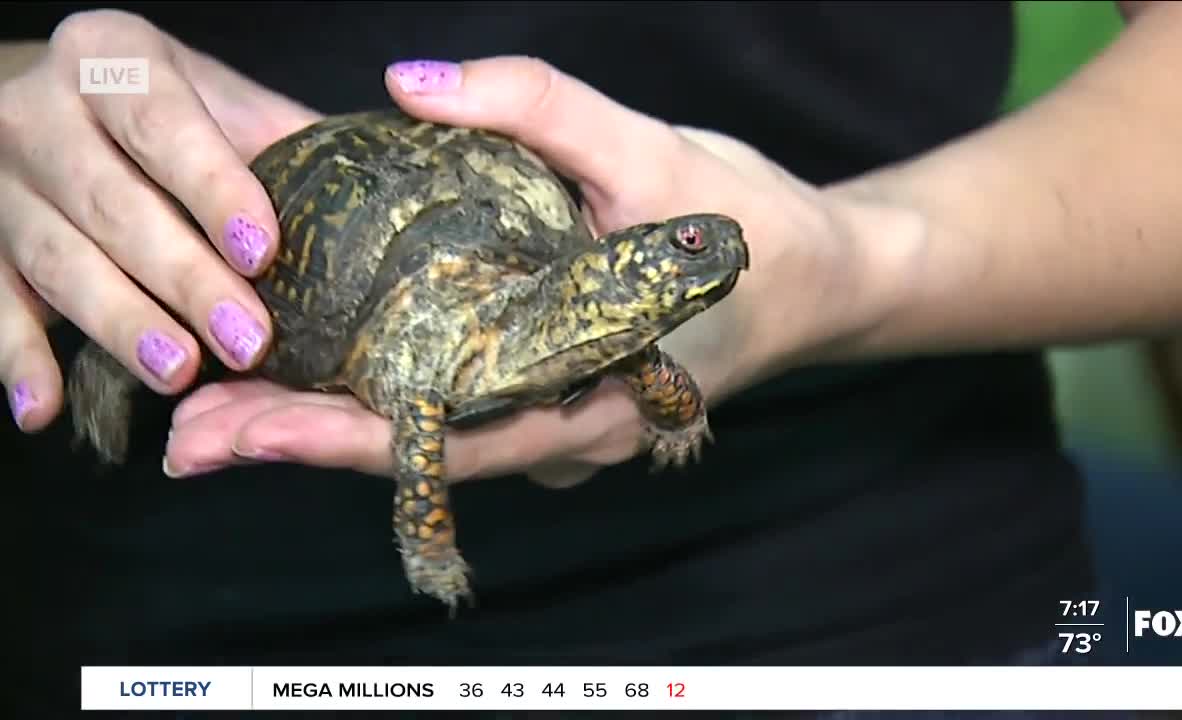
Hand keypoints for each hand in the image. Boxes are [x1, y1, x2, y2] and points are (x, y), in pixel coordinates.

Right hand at [0, 9, 319, 432]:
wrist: (52, 105)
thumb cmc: (168, 110)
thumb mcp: (224, 102)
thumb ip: (287, 142)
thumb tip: (383, 192)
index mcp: (112, 61)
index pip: (163, 124)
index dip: (212, 188)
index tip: (262, 250)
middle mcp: (39, 111)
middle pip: (111, 204)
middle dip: (183, 279)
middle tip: (246, 342)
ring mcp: (0, 182)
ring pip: (55, 259)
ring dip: (118, 323)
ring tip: (178, 374)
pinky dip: (16, 358)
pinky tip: (44, 408)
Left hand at [164, 56, 849, 487]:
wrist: (828, 278)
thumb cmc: (750, 228)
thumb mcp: (650, 150)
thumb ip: (532, 106)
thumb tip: (405, 82)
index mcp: (594, 391)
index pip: (448, 435)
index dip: (341, 438)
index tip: (242, 429)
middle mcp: (571, 429)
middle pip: (421, 455)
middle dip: (303, 445)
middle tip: (192, 436)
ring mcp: (565, 423)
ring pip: (436, 442)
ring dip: (336, 426)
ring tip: (228, 407)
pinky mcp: (559, 398)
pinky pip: (463, 412)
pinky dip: (387, 400)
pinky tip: (323, 373)